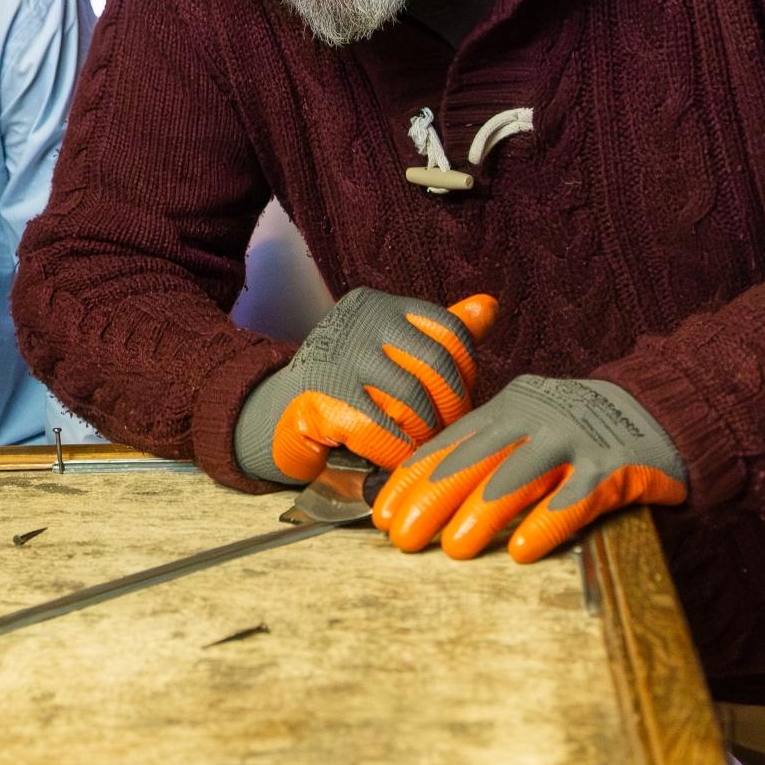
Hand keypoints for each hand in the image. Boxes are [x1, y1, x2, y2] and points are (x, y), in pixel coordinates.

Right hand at [233, 289, 498, 483]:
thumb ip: (440, 332)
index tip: (456, 400)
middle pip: (437, 366)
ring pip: (413, 401)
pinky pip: (381, 431)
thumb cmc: (345, 385)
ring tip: (419, 447)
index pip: (450, 331)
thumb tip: (489, 306)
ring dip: (424, 435)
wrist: (274, 415)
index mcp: (380, 305)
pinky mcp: (322, 398)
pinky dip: (395, 452)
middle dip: (450, 409)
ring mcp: (338, 357)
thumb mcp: (393, 350)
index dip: (465, 373)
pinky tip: (391, 459)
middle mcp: (360, 322)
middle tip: (445, 432)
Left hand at [372, 375, 686, 562]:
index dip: (413, 478)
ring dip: (482, 514)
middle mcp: (535, 419)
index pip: (450, 443)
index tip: (383, 512)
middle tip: (402, 537)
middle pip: (475, 458)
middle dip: (432, 499)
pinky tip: (523, 550)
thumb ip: (483, 449)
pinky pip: (576, 497)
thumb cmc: (578, 430)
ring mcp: (575, 440)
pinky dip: (547, 522)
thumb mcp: (525, 423)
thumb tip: (423, 490)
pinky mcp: (614, 468)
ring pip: (519, 475)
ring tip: (452, 549)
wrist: (660, 411)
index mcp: (507, 408)